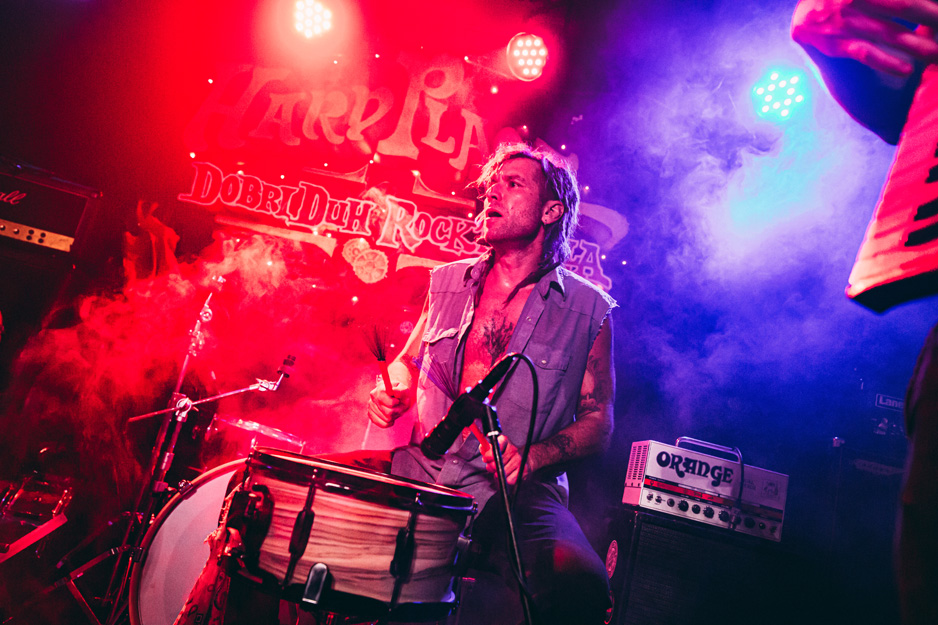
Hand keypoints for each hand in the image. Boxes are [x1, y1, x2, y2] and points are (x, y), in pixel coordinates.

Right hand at [367, 376, 411, 427]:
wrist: (394, 396)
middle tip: (398, 406)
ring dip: (394, 416)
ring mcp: (370, 407)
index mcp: (380, 389)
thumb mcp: (404, 390)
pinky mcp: (370, 415)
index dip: (396, 404)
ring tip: (394, 409)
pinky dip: (390, 422)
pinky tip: (390, 416)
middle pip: (389, 412)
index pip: (390, 403)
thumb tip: (394, 391)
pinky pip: (383, 424)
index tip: (398, 401)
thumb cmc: (400, 393)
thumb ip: (400, 391)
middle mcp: (373, 398)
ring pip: (387, 419)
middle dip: (397, 411)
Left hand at [481, 434, 535, 485]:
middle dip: (492, 466)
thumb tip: (482, 448)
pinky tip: (508, 475)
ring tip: (500, 471)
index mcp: (505, 442)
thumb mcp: (496, 448)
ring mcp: (519, 460)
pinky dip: (506, 480)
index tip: (486, 458)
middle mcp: (513, 449)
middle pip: (498, 461)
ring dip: (499, 474)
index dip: (489, 454)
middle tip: (492, 467)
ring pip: (503, 472)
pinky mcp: (524, 471)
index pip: (497, 445)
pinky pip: (510, 480)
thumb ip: (487, 448)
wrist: (525, 458)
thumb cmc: (506, 454)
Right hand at [791, 0, 937, 75]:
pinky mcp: (833, 44)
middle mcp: (853, 1)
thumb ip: (888, 0)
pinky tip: (906, 70)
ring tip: (937, 55)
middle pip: (903, 7)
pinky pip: (863, 53)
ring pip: (889, 33)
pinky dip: (885, 61)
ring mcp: (843, 22)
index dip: (927, 3)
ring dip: (918, 45)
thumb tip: (921, 3)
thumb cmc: (836, 0)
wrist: (800, 13)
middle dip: (931, 17)